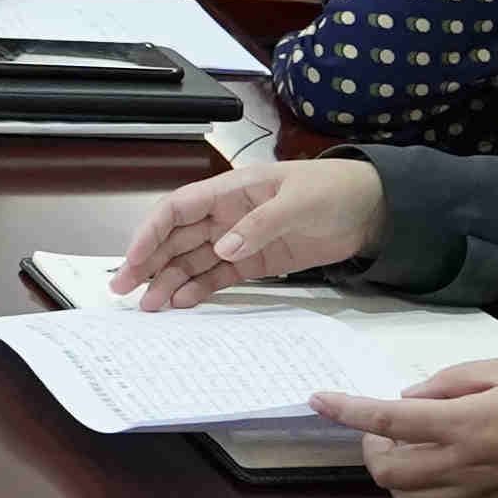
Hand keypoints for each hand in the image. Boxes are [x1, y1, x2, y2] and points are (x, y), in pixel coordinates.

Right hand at [115, 155, 383, 305]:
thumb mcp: (298, 202)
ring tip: (149, 306)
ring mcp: (239, 240)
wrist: (373, 209)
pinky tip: (181, 303)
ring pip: (192, 260)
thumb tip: (222, 248)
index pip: (178, 209)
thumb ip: (260, 225)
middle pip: (176, 239)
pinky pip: (218, 276)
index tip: (135, 258)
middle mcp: (226, 216)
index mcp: (231, 191)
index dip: (151, 232)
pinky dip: (198, 289)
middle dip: (148, 262)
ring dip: (168, 280)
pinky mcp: (256, 262)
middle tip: (125, 291)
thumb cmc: (334, 190)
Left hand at [312, 354, 497, 497]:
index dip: (347, 411)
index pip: (387, 421)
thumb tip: (410, 398)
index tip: (319, 400)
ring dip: (392, 475)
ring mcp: (476, 490)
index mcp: (464, 423)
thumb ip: (448, 383)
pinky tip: (431, 465)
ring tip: (406, 449)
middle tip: (383, 427)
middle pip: (387, 471)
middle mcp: (462, 463)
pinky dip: (418, 490)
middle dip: (371, 448)